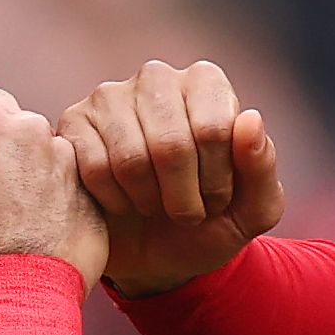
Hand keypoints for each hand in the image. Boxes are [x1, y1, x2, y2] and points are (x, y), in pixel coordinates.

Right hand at [0, 76, 106, 284]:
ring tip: (29, 222)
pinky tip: (52, 230)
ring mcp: (66, 156)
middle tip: (5, 202)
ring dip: (44, 177)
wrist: (12, 293)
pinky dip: (67, 200)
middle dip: (17, 155)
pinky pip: (78, 182)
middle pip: (25, 127)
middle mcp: (32, 128)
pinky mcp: (93, 184)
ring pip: (53, 155)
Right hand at [57, 60, 288, 294]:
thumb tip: (250, 119)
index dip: (217, 182)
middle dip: (183, 198)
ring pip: (131, 158)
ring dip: (149, 202)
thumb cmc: (210, 223)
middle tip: (187, 215)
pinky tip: (125, 204)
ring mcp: (110, 97)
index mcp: (207, 83)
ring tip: (156, 208)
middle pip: (172, 144)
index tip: (217, 202)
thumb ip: (262, 166)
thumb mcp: (253, 209)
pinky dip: (116, 201)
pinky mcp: (73, 124)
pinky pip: (95, 169)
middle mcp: (158, 78)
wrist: (158, 255)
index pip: (214, 129)